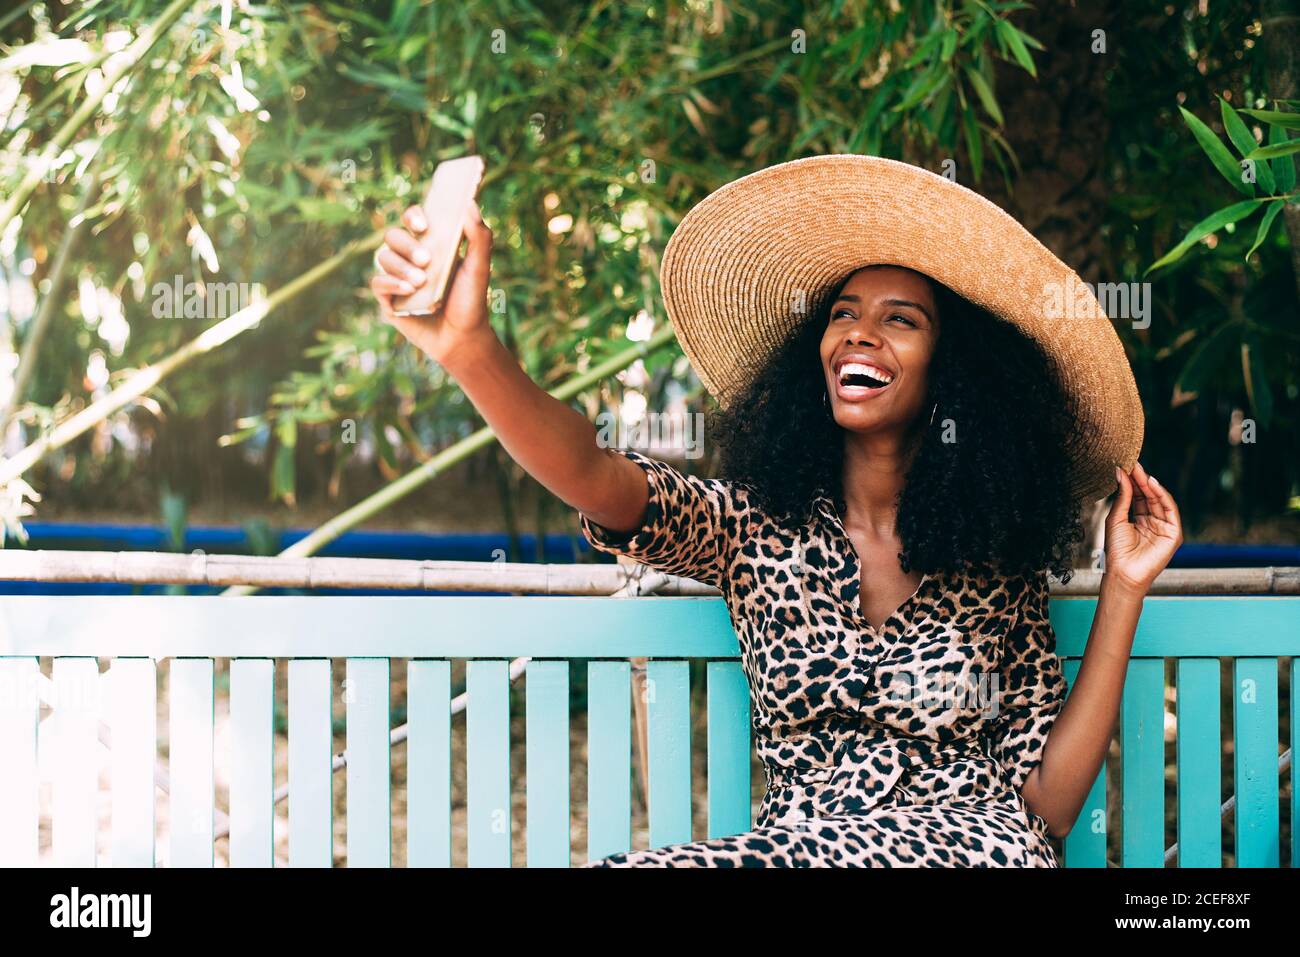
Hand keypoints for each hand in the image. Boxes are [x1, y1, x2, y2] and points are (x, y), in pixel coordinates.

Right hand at [370, 198, 494, 367]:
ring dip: (401, 267)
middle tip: (426, 260)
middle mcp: (410, 257)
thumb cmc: (471, 301)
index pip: (413, 219)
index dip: (413, 216)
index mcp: (430, 244)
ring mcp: (397, 278)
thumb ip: (479, 237)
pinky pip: (377, 283)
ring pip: (383, 257)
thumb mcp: (479, 268)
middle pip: (393, 236)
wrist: (463, 338)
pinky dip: (390, 283)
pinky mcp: (388, 300)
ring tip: (421, 282)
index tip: (424, 226)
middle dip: (407, 245)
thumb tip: (471, 204)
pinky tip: (408, 290)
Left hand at [1103, 462, 1183, 594]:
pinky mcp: (1173, 534)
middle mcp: (1153, 522)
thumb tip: (1121, 473)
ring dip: (1150, 485)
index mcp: (1139, 520)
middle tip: (1133, 465)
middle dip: (1141, 480)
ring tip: (1140, 471)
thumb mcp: (1116, 518)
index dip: (1133, 482)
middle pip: (1149, 496)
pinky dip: (1162, 496)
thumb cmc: (1116, 550)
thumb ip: (1123, 496)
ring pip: (1159, 501)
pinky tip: (1152, 484)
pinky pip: (1169, 510)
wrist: (1123, 572)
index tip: (1126, 466)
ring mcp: (1164, 528)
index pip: (1138, 496)